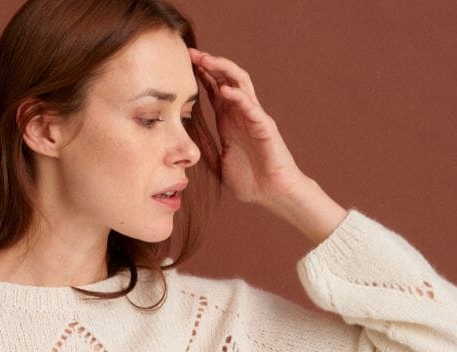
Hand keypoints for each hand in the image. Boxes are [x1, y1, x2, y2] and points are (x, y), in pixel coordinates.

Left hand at [188, 49, 306, 206]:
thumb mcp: (219, 165)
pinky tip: (223, 89)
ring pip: (240, 84)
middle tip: (191, 53)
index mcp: (229, 122)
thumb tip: (187, 143)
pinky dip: (238, 96)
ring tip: (206, 61)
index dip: (201, 76)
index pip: (215, 91)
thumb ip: (206, 150)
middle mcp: (241, 115)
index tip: (184, 64)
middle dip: (209, 65)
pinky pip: (251, 106)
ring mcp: (254, 118)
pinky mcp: (265, 127)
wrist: (272, 194)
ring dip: (223, 70)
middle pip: (226, 80)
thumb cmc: (250, 182)